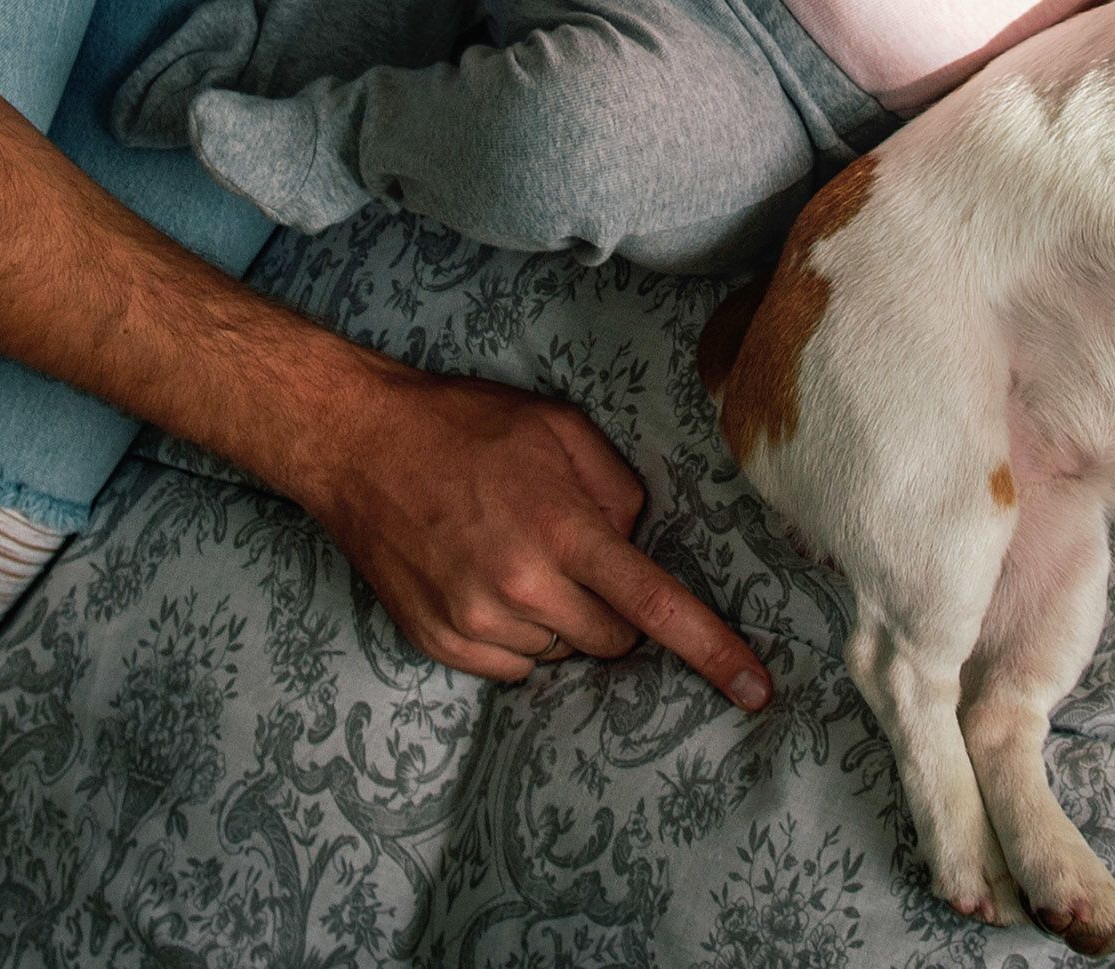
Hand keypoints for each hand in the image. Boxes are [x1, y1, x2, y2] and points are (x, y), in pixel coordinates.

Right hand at [302, 366, 773, 706]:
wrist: (357, 444)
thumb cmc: (464, 426)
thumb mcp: (559, 428)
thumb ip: (617, 487)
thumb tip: (639, 541)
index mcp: (563, 531)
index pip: (656, 605)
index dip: (713, 651)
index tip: (757, 689)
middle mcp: (521, 587)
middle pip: (613, 642)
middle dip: (615, 610)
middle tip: (577, 557)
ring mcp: (475, 621)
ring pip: (561, 654)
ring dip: (560, 620)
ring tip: (516, 557)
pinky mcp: (439, 642)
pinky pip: (511, 668)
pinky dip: (515, 636)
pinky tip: (486, 581)